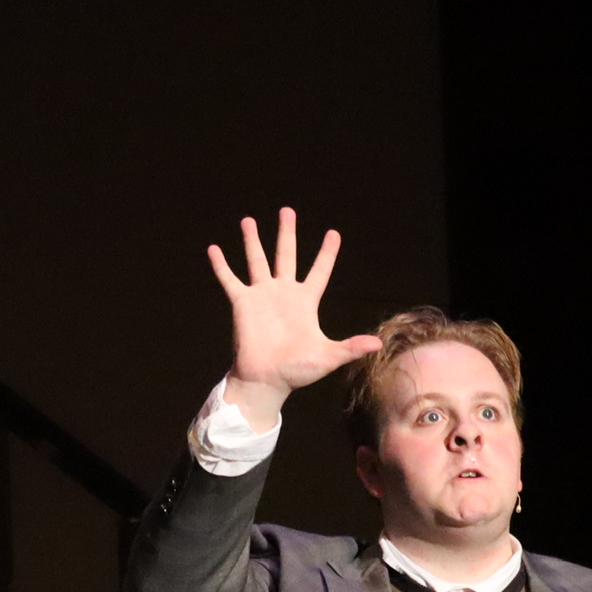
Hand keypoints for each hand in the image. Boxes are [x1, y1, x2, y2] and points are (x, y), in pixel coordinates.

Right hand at [207, 207, 381, 426]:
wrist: (267, 380)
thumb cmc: (297, 371)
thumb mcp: (328, 356)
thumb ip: (350, 347)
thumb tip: (378, 345)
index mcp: (305, 302)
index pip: (319, 271)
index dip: (327, 253)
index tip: (334, 233)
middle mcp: (283, 293)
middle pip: (286, 255)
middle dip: (287, 233)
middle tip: (287, 210)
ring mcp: (261, 296)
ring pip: (257, 261)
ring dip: (252, 241)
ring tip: (248, 220)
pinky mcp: (242, 304)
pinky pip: (230, 280)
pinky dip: (221, 265)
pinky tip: (213, 248)